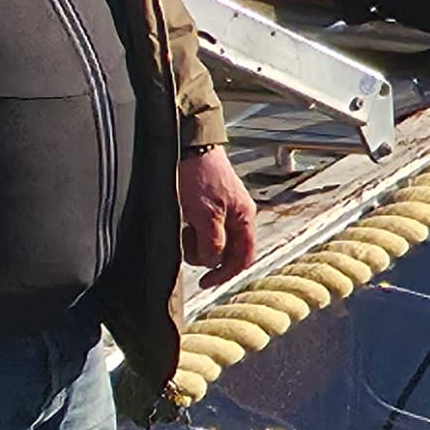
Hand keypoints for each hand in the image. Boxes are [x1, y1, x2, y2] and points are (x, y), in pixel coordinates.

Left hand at [178, 145, 259, 278]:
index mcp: (245, 219)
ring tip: (185, 226)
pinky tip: (184, 219)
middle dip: (206, 254)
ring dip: (196, 241)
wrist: (189, 147)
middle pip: (226, 251)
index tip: (205, 282)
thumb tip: (213, 263)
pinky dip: (193, 230)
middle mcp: (237, 216)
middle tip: (188, 246)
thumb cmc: (201, 177)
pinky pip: (203, 228)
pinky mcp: (209, 204)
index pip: (243, 258)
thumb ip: (213, 244)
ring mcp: (223, 210)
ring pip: (212, 240)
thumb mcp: (206, 216)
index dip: (225, 273)